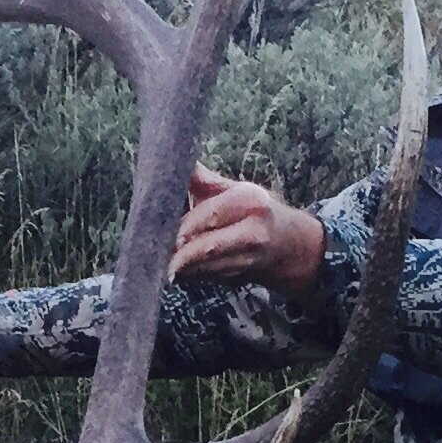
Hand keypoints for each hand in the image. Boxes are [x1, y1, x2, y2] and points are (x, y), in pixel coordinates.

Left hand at [172, 167, 324, 301]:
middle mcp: (253, 232)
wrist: (288, 246)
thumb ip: (205, 180)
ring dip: (179, 264)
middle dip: (177, 249)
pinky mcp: (237, 281)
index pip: (210, 215)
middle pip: (207, 246)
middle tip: (154, 248)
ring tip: (159, 258)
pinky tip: (174, 268)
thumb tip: (177, 162)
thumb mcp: (236, 190)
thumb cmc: (256, 212)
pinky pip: (204, 278)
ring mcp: (247, 260)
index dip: (183, 225)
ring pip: (203, 266)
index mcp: (250, 202)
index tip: (158, 227)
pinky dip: (187, 273)